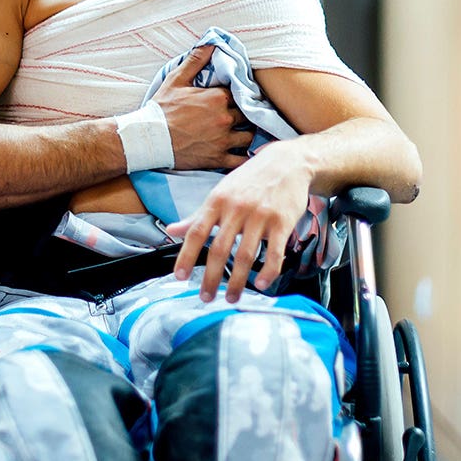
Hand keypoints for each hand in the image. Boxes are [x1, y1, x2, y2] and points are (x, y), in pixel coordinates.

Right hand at [149, 45, 255, 170]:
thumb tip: (211, 42)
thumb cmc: (161, 109)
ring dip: (246, 134)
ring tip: (242, 132)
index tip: (236, 97)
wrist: (149, 139)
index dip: (238, 95)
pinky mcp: (218, 159)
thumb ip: (196, 60)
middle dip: (244, 114)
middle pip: (247, 114)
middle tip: (240, 114)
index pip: (239, 93)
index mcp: (217, 98)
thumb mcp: (176, 80)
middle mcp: (224, 118)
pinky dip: (245, 158)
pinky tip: (245, 154)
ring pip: (248, 136)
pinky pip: (241, 160)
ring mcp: (223, 140)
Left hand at [167, 142, 313, 302]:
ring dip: (237, 281)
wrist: (288, 163)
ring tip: (232, 297)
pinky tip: (261, 284)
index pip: (197, 232)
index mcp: (218, 201)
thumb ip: (198, 215)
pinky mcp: (282, 222)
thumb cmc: (251, 180)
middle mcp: (237, 208)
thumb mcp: (221, 192)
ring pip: (245, 255)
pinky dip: (268, 272)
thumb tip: (172, 230)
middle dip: (210, 278)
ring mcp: (261, 215)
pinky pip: (274, 253)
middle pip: (219, 249)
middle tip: (205, 297)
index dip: (186, 255)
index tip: (179, 276)